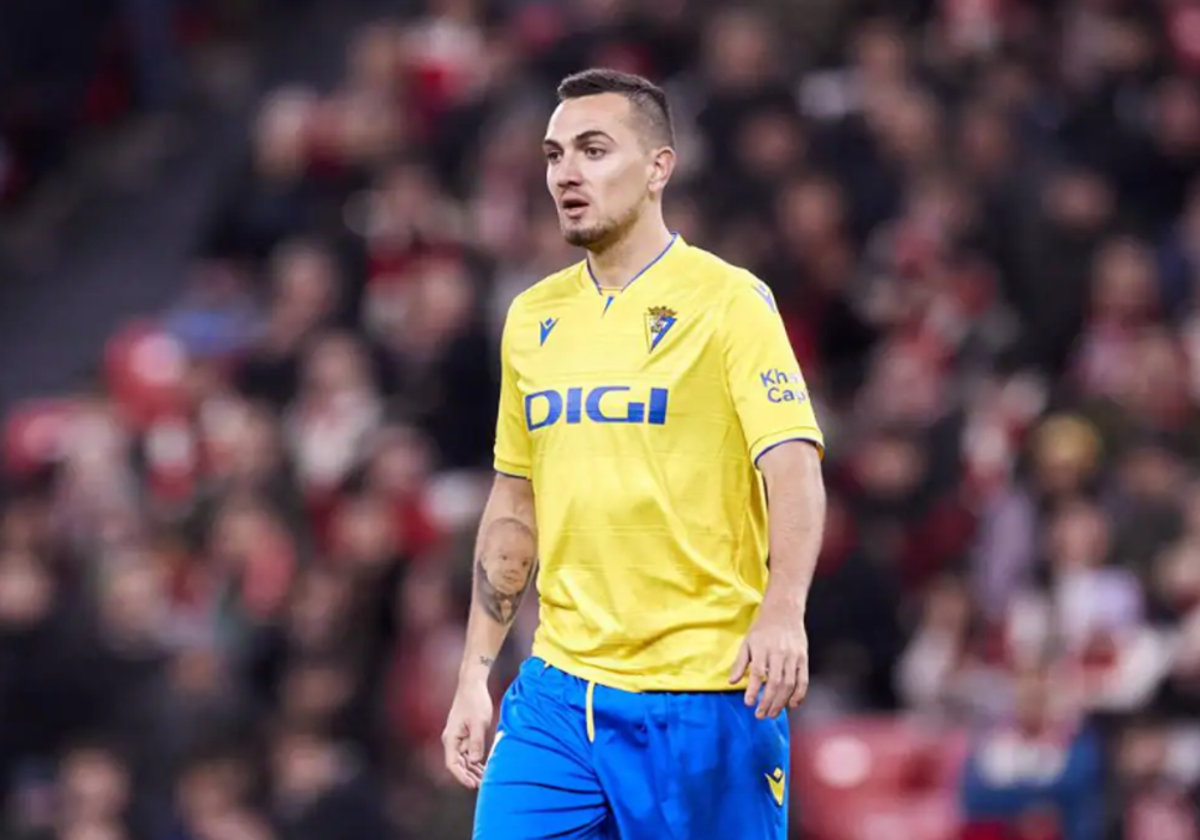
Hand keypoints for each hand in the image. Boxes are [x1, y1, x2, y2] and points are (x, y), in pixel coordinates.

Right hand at [441, 676, 494, 788]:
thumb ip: (476, 742)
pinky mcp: (464, 734)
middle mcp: (452, 740)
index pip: (453, 764)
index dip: (462, 777)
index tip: (473, 785)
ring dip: (473, 770)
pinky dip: (475, 760)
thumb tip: (474, 761)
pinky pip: (467, 752)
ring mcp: (457, 737)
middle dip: (469, 776)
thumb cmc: (475, 701)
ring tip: (485, 780)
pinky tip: (484, 767)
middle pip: (458, 764)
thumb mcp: (479, 722)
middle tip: (483, 786)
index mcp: (451, 738)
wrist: (472, 684)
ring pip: (463, 759)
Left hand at [728, 598, 808, 718]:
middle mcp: (779, 653)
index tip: (749, 703)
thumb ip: (740, 663)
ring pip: (789, 684)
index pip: (758, 672)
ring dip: (781, 702)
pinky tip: (792, 705)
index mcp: (762, 649)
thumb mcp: (747, 642)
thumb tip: (731, 681)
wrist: (784, 612)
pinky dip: (799, 694)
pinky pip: (803, 680)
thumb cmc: (763, 629)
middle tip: (761, 715)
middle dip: (768, 701)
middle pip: (775, 682)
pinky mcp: (803, 658)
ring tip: (773, 713)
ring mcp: (793, 656)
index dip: (753, 689)